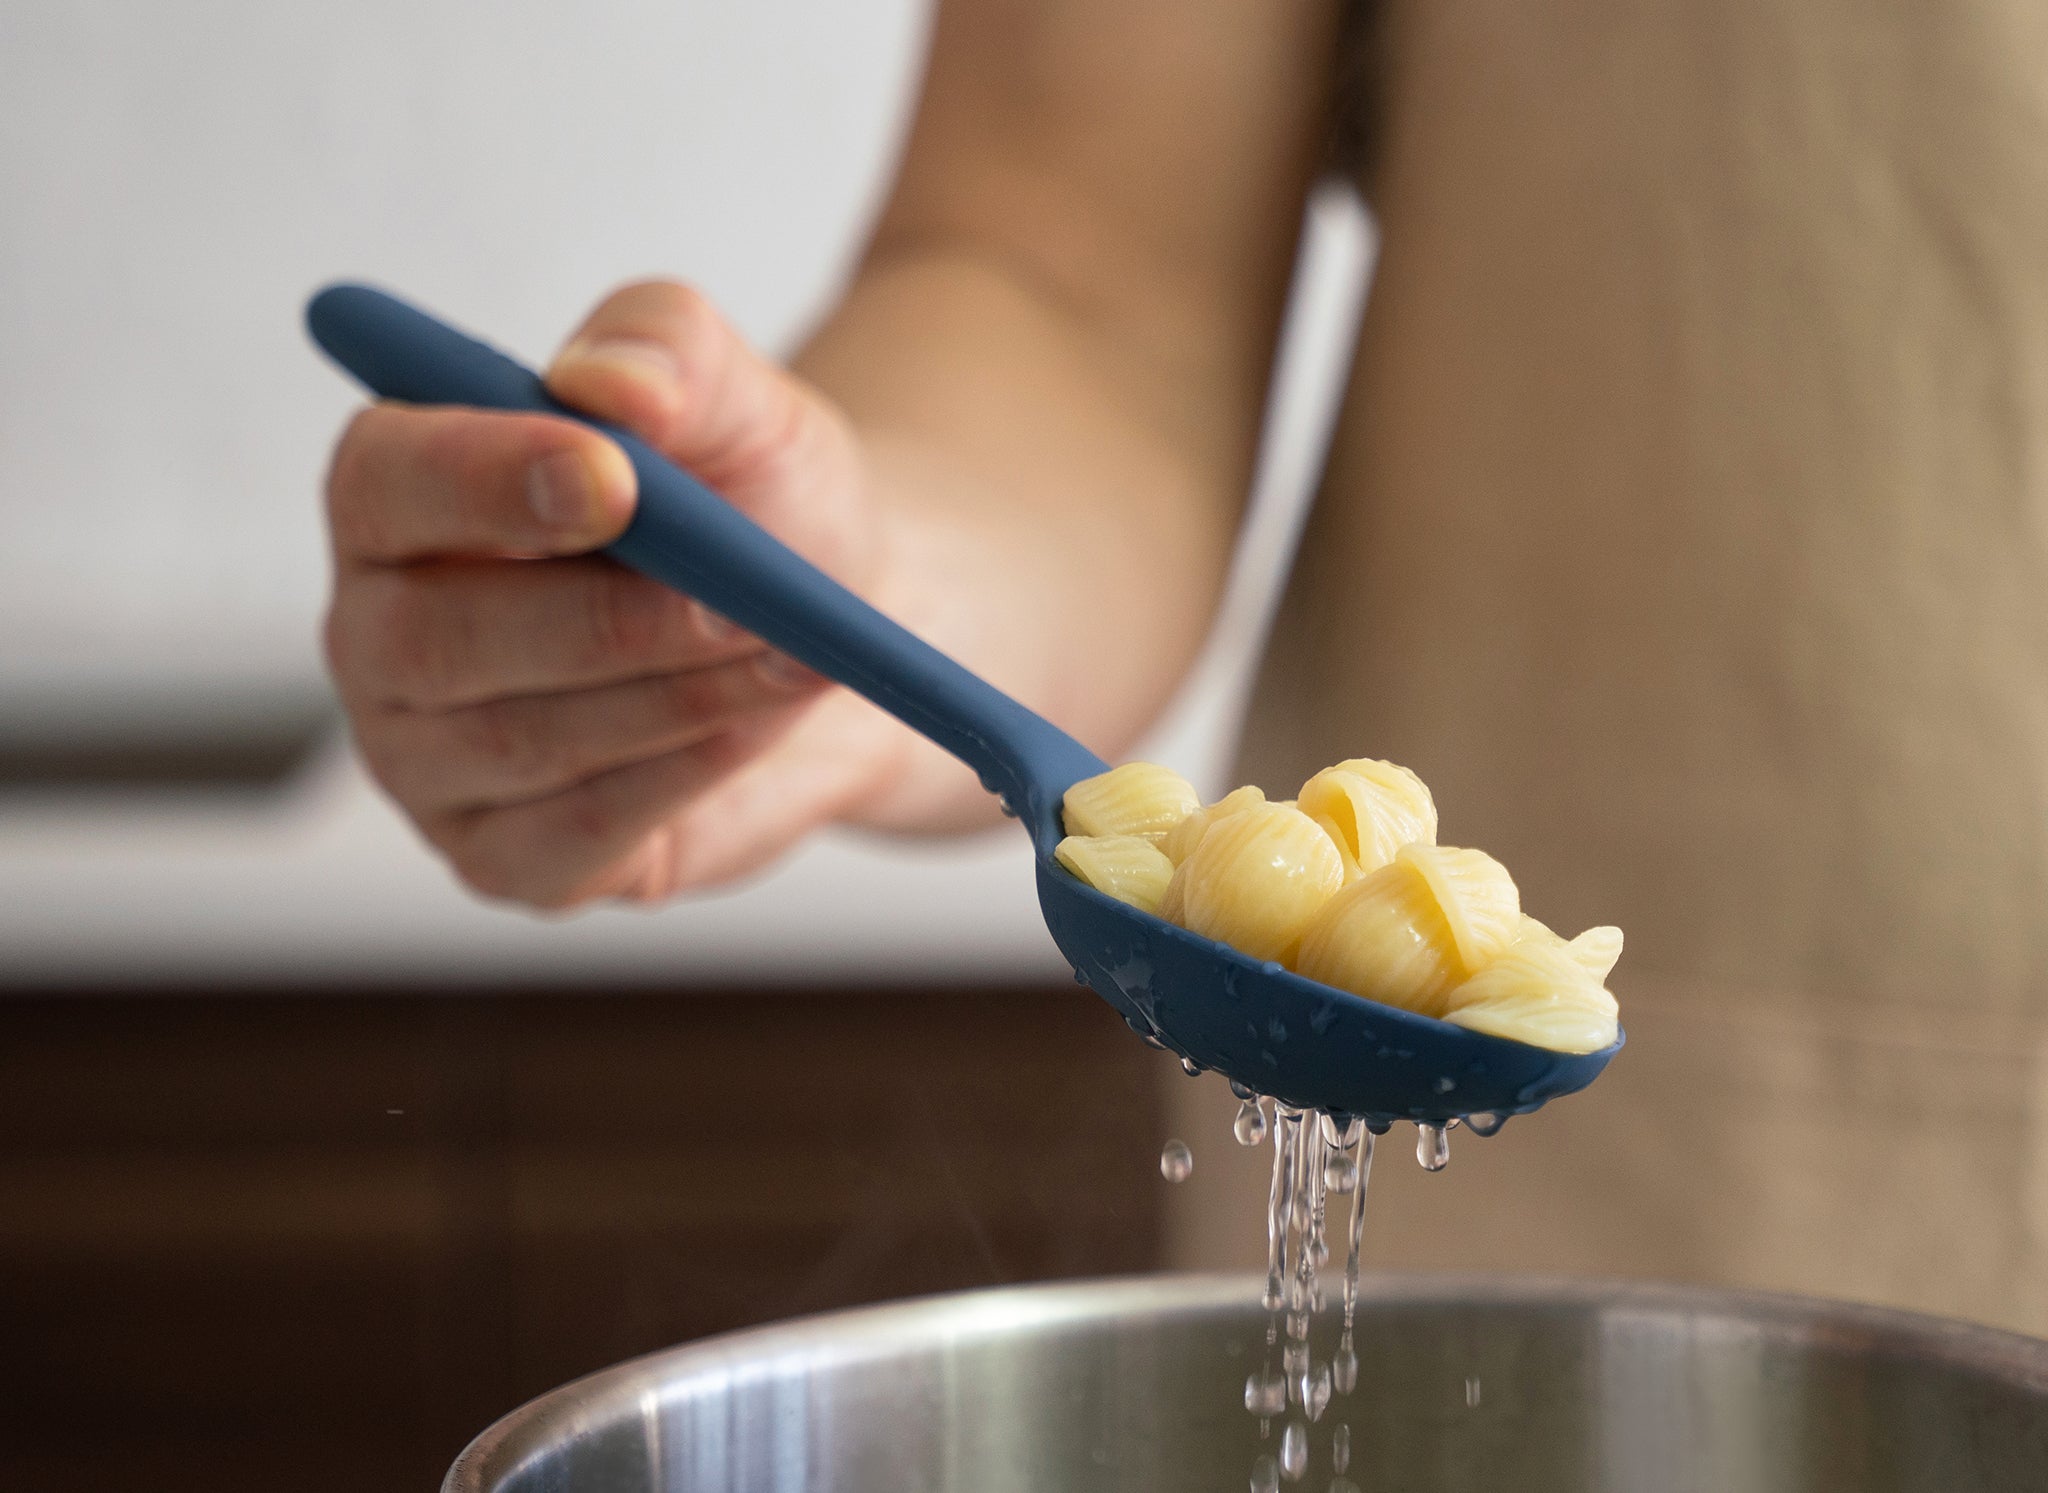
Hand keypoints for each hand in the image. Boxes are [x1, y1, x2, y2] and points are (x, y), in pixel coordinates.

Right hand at [322, 281, 912, 908]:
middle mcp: (381, 630)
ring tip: (799, 651)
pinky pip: (577, 833)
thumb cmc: (756, 504)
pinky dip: (685, 775)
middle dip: (611, 621)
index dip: (485, 479)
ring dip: (679, 696)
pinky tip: (758, 722)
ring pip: (524, 741)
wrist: (833, 635)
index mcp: (399, 491)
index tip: (612, 476)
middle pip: (438, 639)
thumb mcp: (742, 400)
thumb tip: (610, 384)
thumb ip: (671, 349)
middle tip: (750, 600)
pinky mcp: (505, 859)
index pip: (386, 484)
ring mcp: (429, 759)